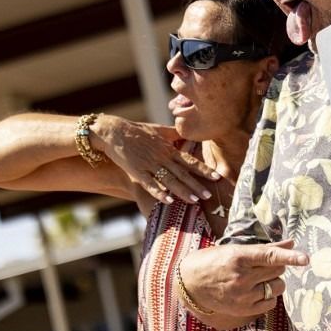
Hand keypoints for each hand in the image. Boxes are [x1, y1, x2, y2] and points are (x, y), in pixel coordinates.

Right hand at [93, 114, 218, 203]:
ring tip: (195, 201)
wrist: (114, 131)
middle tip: (209, 196)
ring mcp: (149, 164)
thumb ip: (175, 134)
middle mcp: (162, 157)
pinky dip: (159, 192)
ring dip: (182, 191)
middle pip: (182, 173)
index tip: (216, 177)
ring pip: (169, 180)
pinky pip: (150, 183)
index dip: (203, 169)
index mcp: (169, 149)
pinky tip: (169, 200)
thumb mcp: (160, 130)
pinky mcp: (136, 171)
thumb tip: (188, 134)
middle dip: (196, 185)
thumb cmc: (139, 130)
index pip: (190, 161)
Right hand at [179, 239, 308, 317]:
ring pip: (277, 286)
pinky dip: (270, 295)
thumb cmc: (214, 261)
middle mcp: (241, 278)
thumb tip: (291, 243)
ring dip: (274, 280)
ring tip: (258, 278)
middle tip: (261, 264)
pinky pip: (271, 302)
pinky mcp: (243, 310)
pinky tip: (258, 290)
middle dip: (276, 265)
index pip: (270, 256)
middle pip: (277, 270)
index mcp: (239, 257)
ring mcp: (242, 296)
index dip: (290, 257)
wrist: (189, 283)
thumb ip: (265, 248)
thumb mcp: (236, 249)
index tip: (305, 259)